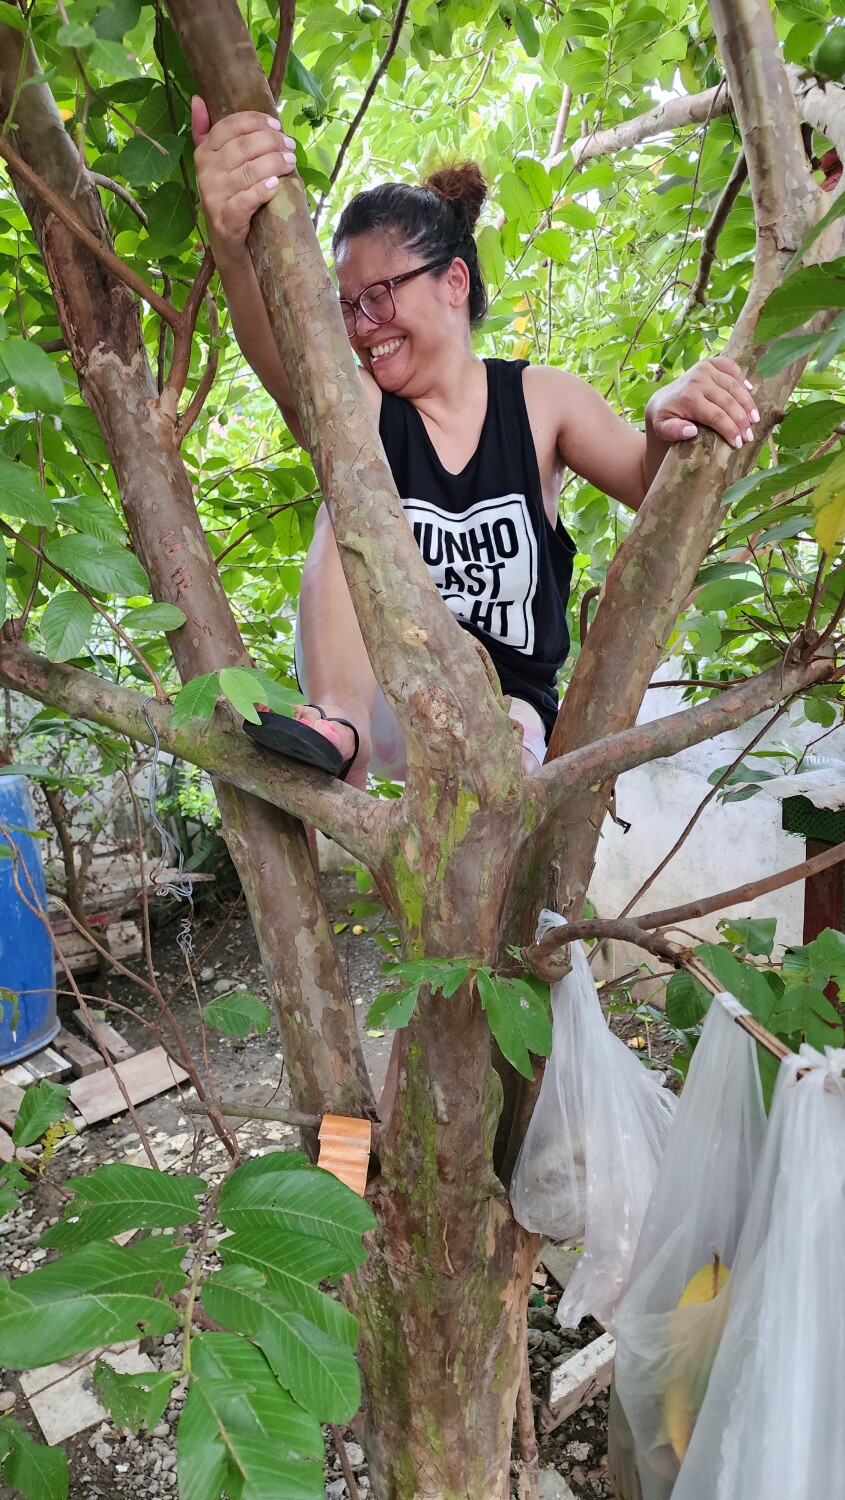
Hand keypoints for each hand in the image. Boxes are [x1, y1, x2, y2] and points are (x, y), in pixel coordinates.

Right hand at [191, 98, 296, 252]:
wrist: (228, 245)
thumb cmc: (228, 199)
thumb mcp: (215, 166)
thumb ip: (206, 133)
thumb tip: (199, 98)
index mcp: (203, 154)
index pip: (229, 126)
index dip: (255, 122)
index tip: (277, 125)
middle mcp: (206, 173)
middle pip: (242, 147)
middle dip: (271, 142)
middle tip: (290, 146)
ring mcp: (214, 198)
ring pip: (248, 172)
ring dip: (274, 163)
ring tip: (290, 161)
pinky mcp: (226, 221)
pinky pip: (246, 201)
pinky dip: (262, 191)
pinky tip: (276, 184)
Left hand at [645, 356, 759, 449]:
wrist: (661, 401)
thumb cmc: (665, 419)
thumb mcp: (662, 429)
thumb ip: (673, 431)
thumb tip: (692, 431)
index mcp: (688, 397)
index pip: (717, 416)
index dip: (730, 430)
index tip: (739, 443)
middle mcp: (698, 380)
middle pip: (728, 402)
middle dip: (742, 421)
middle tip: (749, 436)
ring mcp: (705, 369)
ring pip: (734, 386)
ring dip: (747, 403)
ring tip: (755, 420)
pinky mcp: (710, 363)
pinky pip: (731, 366)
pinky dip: (742, 378)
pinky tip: (750, 391)